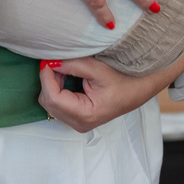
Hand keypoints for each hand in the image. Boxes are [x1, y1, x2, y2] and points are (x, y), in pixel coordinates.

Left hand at [39, 57, 164, 132]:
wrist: (137, 90)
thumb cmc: (123, 80)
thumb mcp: (97, 69)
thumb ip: (72, 65)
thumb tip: (50, 62)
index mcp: (85, 115)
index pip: (53, 97)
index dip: (47, 77)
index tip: (48, 60)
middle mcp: (78, 123)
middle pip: (48, 101)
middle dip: (49, 80)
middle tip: (59, 63)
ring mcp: (76, 123)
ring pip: (49, 103)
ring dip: (52, 83)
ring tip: (67, 70)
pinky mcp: (75, 118)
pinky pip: (56, 103)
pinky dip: (57, 88)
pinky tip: (68, 78)